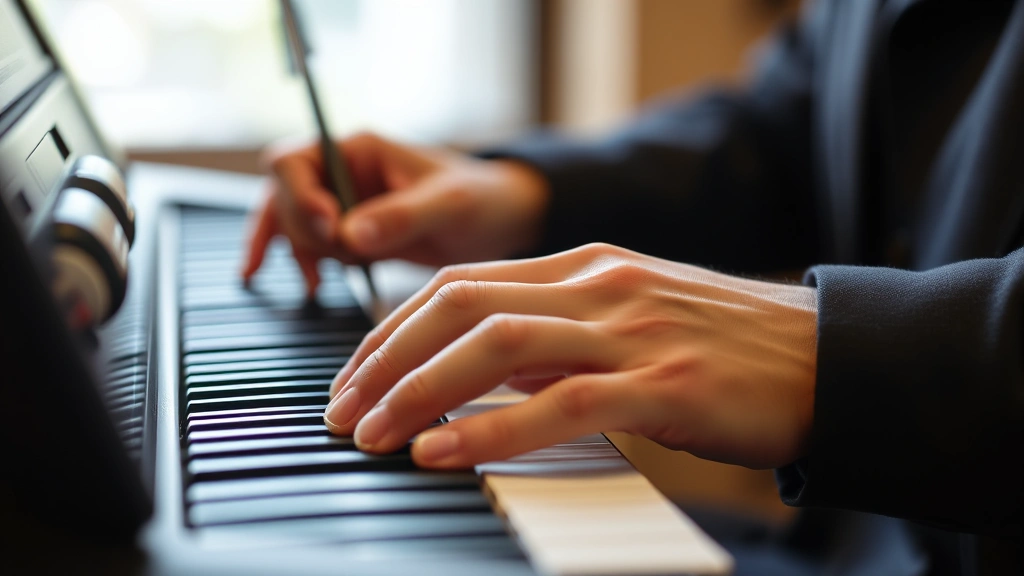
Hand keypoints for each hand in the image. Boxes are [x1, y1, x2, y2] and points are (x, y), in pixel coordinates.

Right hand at [242, 132, 548, 293]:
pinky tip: (314, 286)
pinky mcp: (354, 235)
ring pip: (292, 225)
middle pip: (283, 197)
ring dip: (305, 252)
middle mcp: (344, 175)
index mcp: (359, 151)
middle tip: (343, 252)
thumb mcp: (449, 204)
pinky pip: (311, 247)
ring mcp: (346, 206)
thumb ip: (401, 216)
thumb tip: (349, 235)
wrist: (505, 221)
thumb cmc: (484, 198)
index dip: (299, 196)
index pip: (292, 162)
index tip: (330, 226)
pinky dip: (306, 265)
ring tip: (329, 276)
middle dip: (305, 231)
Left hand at [324, 243, 818, 469]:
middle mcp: (600, 285)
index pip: (463, 283)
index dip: (395, 327)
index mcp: (587, 264)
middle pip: (461, 305)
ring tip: (372, 433)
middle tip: (342, 407)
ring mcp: (631, 331)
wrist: (826, 357)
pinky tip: (441, 450)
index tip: (357, 373)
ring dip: (419, 390)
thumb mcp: (632, 317)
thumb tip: (482, 364)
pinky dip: (490, 428)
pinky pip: (559, 403)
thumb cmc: (724, 344)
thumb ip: (560, 330)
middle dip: (386, 357)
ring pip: (497, 346)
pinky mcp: (665, 386)